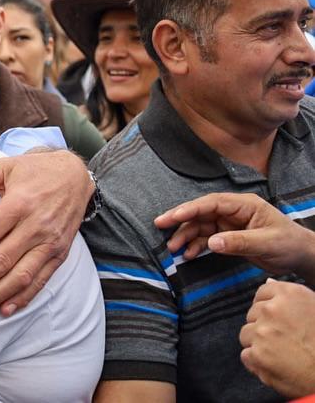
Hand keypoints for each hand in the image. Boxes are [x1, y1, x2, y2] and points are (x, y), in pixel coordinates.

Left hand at [0, 150, 89, 319]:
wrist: (74, 175)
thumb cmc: (32, 171)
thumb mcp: (2, 166)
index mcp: (19, 203)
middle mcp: (36, 226)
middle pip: (2, 260)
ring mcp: (50, 243)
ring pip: (21, 276)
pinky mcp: (60, 254)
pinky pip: (42, 280)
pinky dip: (23, 297)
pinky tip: (4, 309)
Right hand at [154, 193, 314, 278]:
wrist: (302, 257)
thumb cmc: (289, 244)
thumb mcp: (266, 243)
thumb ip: (238, 242)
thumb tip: (211, 243)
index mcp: (243, 205)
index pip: (211, 203)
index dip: (190, 208)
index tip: (173, 216)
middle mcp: (233, 212)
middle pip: (201, 213)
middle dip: (181, 220)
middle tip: (160, 226)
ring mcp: (230, 225)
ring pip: (201, 227)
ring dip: (186, 237)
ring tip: (173, 249)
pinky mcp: (229, 238)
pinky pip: (208, 240)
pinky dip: (197, 247)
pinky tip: (188, 255)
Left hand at [240, 280, 314, 397]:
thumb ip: (290, 297)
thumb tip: (268, 282)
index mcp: (290, 294)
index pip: (263, 293)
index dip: (269, 307)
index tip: (279, 319)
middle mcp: (273, 309)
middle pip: (253, 314)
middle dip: (264, 326)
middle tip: (286, 339)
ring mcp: (262, 332)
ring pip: (246, 334)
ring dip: (259, 344)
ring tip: (284, 354)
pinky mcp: (257, 355)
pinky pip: (247, 356)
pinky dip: (258, 363)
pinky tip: (277, 365)